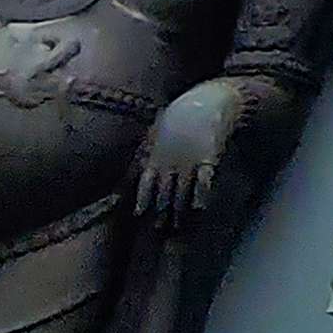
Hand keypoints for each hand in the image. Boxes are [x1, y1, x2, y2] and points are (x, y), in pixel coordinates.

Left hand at [134, 79, 245, 225]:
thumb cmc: (176, 118)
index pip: (146, 185)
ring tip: (178, 226)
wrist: (204, 103)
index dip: (143, 201)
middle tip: (160, 230)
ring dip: (179, 211)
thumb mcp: (153, 133)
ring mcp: (188, 162)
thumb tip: (125, 175)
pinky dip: (201, 195)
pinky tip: (200, 207)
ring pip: (182, 192)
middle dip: (162, 213)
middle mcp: (169, 163)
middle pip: (164, 194)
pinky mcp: (207, 159)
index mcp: (154, 156)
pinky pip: (204, 181)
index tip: (140, 215)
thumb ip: (143, 154)